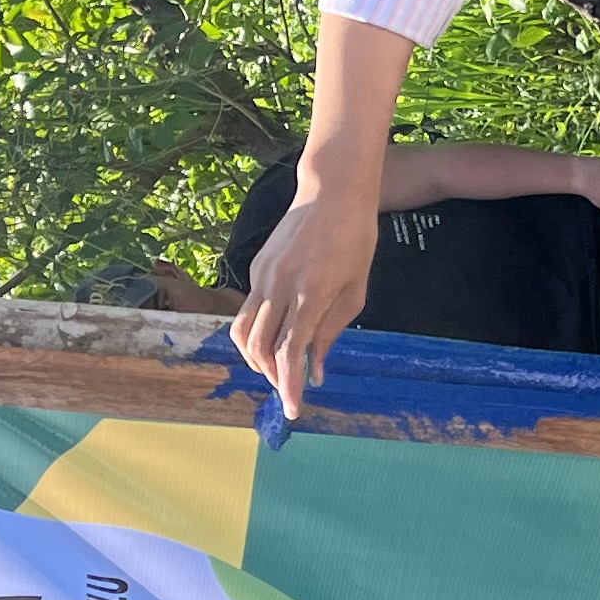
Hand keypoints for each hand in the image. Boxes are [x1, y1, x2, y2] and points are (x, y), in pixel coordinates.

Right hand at [236, 182, 377, 415]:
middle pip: (259, 348)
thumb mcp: (356, 290)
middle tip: (287, 386)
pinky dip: (259, 330)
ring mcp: (263, 276)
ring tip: (275, 366)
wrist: (332, 190)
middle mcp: (280, 286)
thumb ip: (332, 330)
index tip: (292, 409)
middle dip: (271, 375)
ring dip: (256, 357)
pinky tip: (277, 332)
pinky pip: (250, 309)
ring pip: (243, 331)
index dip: (289, 386)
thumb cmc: (355, 238)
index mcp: (312, 293)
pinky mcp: (256, 268)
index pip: (291, 352)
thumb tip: (316, 368)